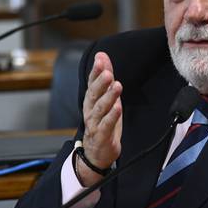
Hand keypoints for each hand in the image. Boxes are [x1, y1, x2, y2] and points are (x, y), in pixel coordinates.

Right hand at [79, 52, 122, 184]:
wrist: (97, 152)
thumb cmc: (102, 122)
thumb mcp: (106, 97)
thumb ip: (105, 77)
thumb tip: (102, 55)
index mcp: (91, 100)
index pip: (92, 82)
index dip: (96, 71)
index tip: (100, 59)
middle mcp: (90, 110)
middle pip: (94, 94)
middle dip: (101, 82)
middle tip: (109, 72)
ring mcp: (94, 123)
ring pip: (100, 108)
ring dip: (109, 96)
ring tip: (117, 86)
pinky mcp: (101, 135)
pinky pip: (106, 125)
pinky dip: (112, 116)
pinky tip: (118, 107)